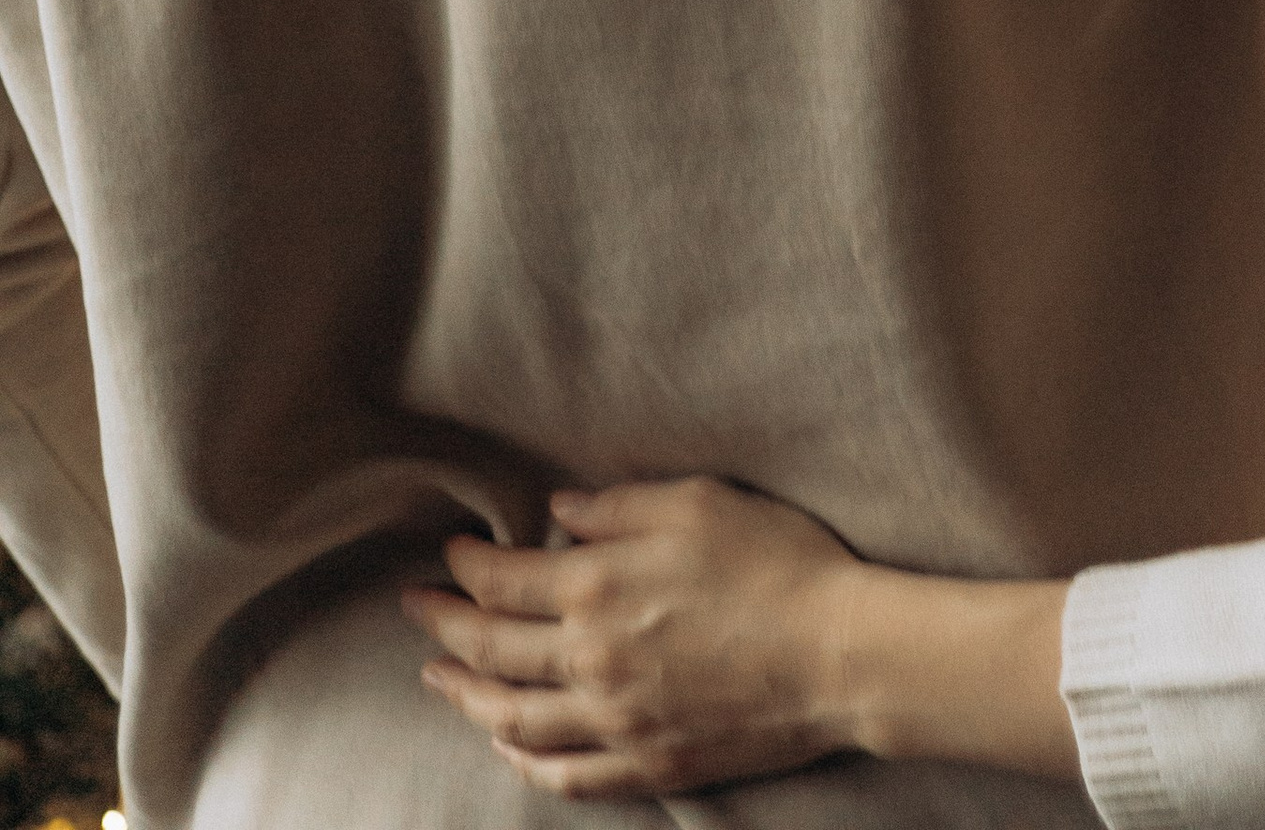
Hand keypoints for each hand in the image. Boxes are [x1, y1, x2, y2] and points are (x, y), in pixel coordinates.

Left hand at [404, 478, 1078, 798]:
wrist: (836, 653)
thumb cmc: (776, 563)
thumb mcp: (698, 502)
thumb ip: (618, 507)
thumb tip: (560, 511)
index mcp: (599, 587)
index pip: (504, 580)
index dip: (467, 566)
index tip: (449, 553)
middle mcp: (591, 660)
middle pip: (493, 652)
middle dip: (446, 629)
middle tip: (418, 612)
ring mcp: (615, 721)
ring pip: (514, 720)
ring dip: (467, 698)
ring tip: (442, 680)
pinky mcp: (647, 762)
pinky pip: (565, 773)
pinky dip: (525, 760)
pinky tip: (510, 746)